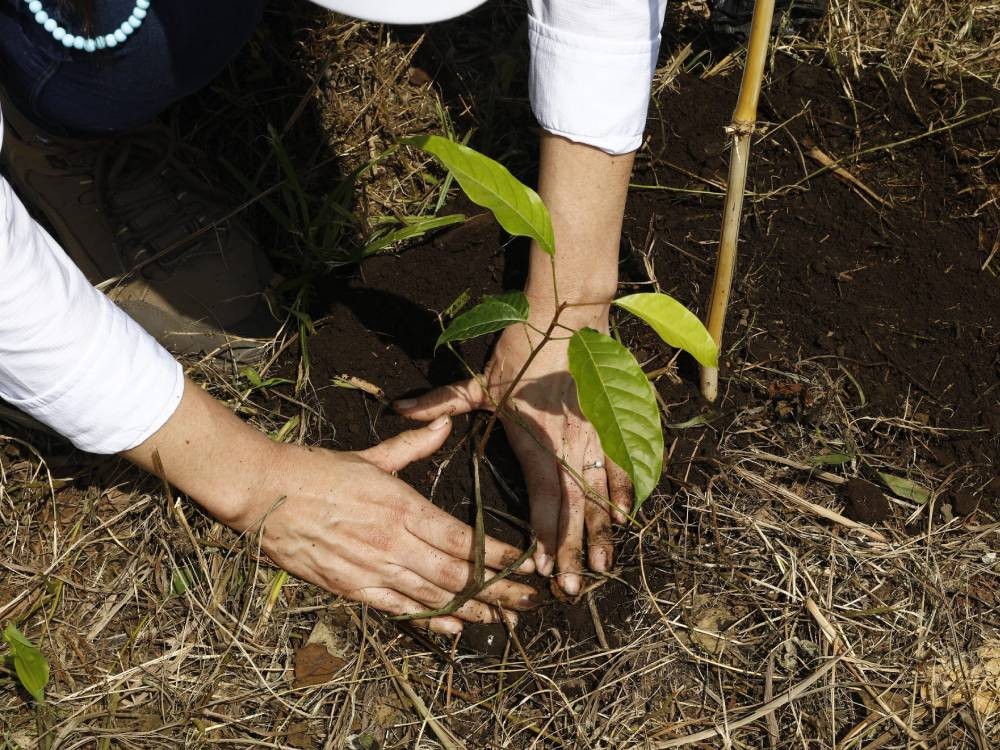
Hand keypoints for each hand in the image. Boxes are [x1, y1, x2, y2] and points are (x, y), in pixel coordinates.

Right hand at [233, 416, 539, 634]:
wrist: (262, 493)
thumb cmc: (317, 469)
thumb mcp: (370, 456)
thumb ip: (413, 445)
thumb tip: (445, 424)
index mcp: (403, 506)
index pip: (463, 539)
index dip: (498, 556)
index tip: (526, 565)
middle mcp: (393, 541)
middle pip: (457, 574)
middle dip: (497, 590)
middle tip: (529, 603)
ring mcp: (372, 567)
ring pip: (432, 595)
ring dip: (472, 609)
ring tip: (503, 619)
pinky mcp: (349, 586)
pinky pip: (397, 608)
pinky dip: (429, 620)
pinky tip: (455, 629)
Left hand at [394, 304, 630, 595]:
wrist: (568, 317)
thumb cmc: (523, 350)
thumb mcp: (480, 380)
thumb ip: (441, 403)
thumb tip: (399, 409)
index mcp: (535, 441)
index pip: (544, 499)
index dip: (544, 535)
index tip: (541, 568)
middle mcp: (569, 446)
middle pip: (574, 508)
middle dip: (573, 550)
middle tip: (570, 588)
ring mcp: (594, 436)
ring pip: (601, 493)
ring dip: (600, 531)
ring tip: (600, 566)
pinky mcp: (610, 424)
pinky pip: (621, 465)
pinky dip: (624, 492)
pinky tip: (624, 518)